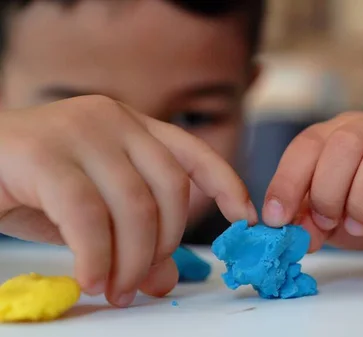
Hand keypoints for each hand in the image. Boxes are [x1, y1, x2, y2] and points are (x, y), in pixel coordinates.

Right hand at [0, 95, 256, 305]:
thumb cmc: (31, 186)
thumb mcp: (94, 213)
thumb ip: (133, 237)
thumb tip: (165, 280)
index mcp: (133, 127)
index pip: (193, 153)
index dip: (226, 184)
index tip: (246, 218)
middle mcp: (114, 119)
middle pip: (169, 191)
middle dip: (162, 247)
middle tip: (139, 285)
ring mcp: (80, 130)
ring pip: (134, 205)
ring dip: (131, 259)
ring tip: (115, 288)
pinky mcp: (43, 153)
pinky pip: (88, 215)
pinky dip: (96, 255)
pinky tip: (91, 278)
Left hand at [262, 111, 362, 265]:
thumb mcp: (329, 209)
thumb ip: (308, 215)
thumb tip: (291, 229)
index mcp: (344, 132)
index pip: (309, 143)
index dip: (287, 181)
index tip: (277, 219)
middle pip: (347, 142)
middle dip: (327, 191)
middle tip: (326, 223)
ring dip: (362, 202)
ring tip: (357, 228)